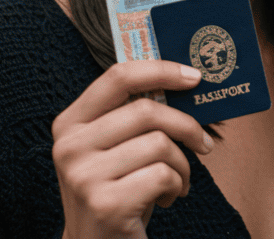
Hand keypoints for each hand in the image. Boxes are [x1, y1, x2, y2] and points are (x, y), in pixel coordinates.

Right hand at [52, 60, 213, 238]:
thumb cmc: (117, 191)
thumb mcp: (114, 150)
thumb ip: (134, 117)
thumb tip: (187, 81)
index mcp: (69, 124)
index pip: (117, 77)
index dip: (160, 70)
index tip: (194, 77)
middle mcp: (69, 147)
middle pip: (147, 111)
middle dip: (187, 127)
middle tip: (203, 144)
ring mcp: (84, 176)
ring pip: (160, 145)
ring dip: (182, 166)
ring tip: (175, 182)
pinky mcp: (106, 203)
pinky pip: (163, 175)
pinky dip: (176, 186)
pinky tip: (166, 199)